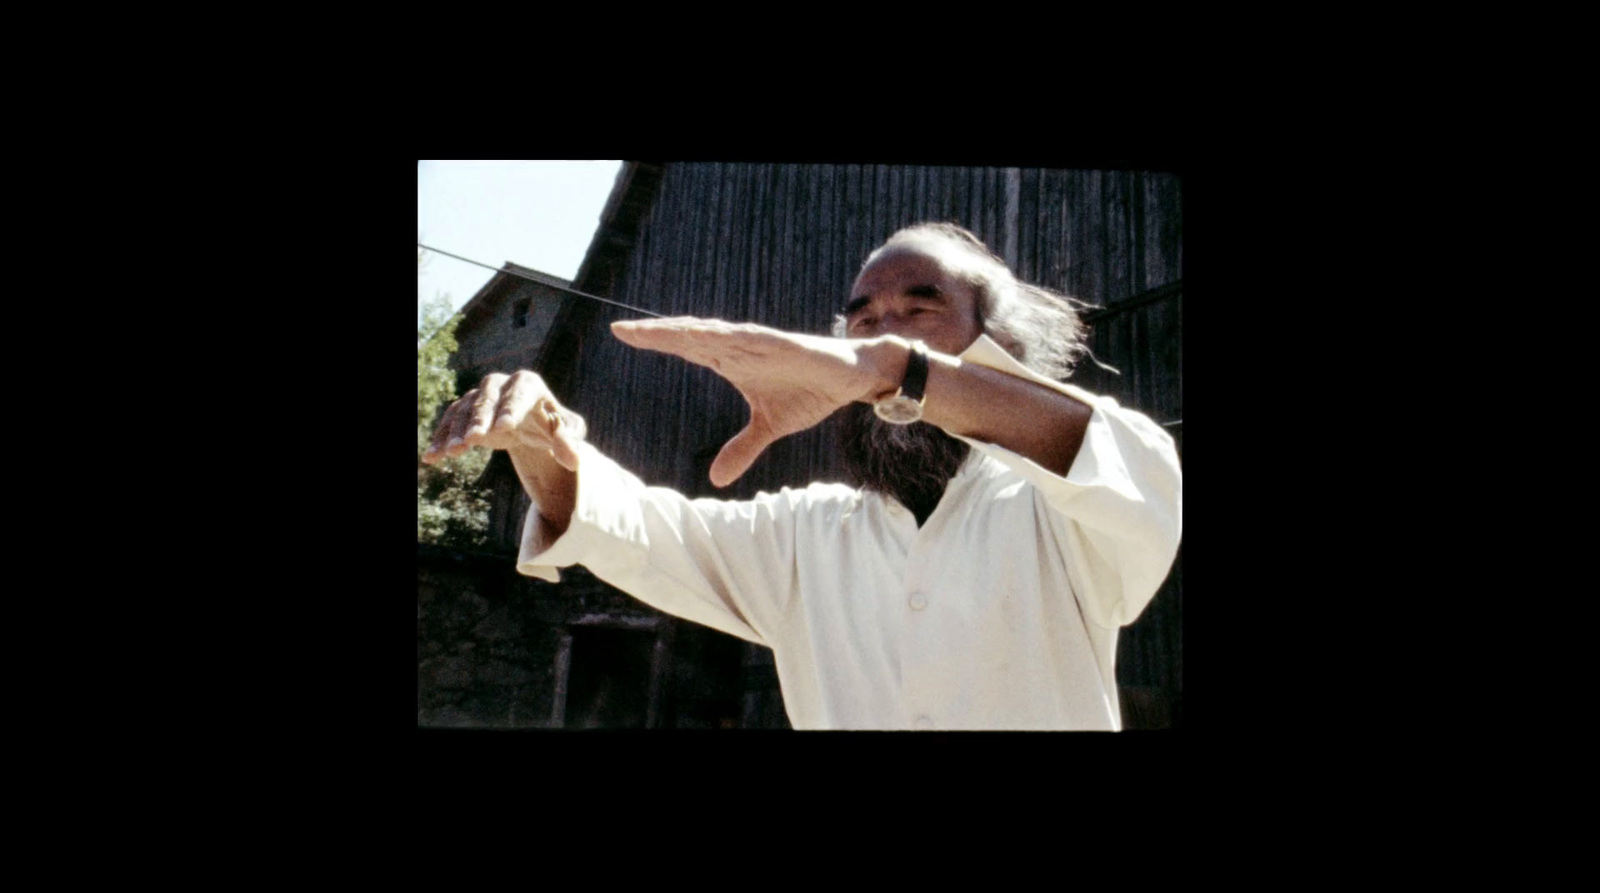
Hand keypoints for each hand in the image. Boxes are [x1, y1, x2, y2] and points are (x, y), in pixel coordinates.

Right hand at [422, 370, 586, 470]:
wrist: (532, 424)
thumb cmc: (553, 425)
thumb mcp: (567, 432)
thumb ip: (570, 442)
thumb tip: (573, 460)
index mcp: (529, 384)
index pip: (519, 394)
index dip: (511, 409)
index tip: (504, 427)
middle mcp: (501, 384)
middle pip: (487, 398)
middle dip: (480, 418)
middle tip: (473, 439)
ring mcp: (480, 395)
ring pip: (465, 409)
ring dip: (457, 430)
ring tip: (452, 452)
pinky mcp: (465, 410)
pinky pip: (450, 420)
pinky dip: (442, 437)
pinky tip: (433, 457)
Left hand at [611, 317, 898, 486]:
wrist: (850, 379)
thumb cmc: (807, 392)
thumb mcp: (768, 428)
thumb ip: (741, 449)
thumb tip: (715, 479)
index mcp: (731, 360)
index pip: (685, 348)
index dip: (655, 342)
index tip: (622, 336)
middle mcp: (739, 346)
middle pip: (689, 336)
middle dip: (656, 333)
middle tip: (620, 329)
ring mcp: (759, 343)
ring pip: (713, 333)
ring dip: (682, 331)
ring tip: (651, 330)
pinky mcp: (782, 344)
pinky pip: (750, 338)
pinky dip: (726, 336)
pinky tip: (704, 333)